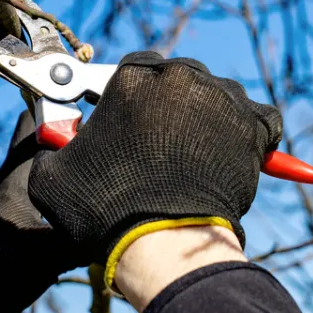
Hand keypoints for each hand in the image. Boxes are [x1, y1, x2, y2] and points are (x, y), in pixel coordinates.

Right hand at [29, 51, 282, 288]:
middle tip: (161, 146)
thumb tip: (57, 141)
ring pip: (217, 97)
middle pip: (178, 80)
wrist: (163, 243)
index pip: (134, 70)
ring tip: (196, 158)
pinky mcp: (255, 125)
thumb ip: (55, 145)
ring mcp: (222, 98)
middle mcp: (180, 76)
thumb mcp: (52, 176)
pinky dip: (251, 134)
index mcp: (132, 77)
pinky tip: (235, 156)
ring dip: (209, 118)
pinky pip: (260, 119)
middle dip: (170, 107)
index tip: (131, 123)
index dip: (132, 99)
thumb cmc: (104, 210)